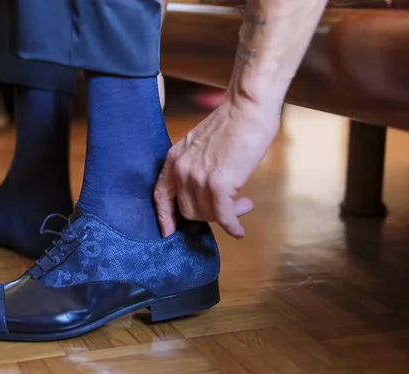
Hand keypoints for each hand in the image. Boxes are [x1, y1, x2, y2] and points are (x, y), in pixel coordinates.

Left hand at [154, 98, 280, 237]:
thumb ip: (197, 166)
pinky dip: (232, 226)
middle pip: (188, 210)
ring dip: (226, 215)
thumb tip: (208, 188)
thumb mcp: (201, 145)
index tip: (169, 231)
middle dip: (209, 214)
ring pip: (207, 214)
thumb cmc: (232, 122)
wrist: (247, 108)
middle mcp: (181, 170)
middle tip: (232, 207)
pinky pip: (223, 216)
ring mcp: (197, 178)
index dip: (164, 217)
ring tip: (245, 204)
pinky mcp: (218, 185)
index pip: (161, 195)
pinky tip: (239, 231)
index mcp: (174, 158)